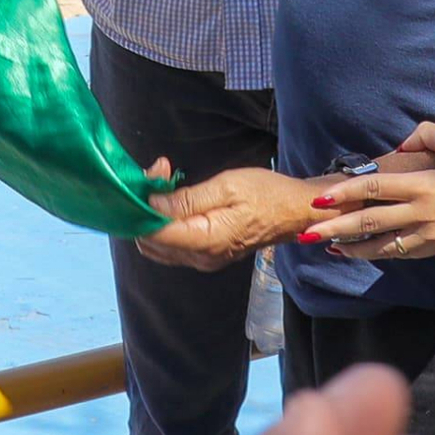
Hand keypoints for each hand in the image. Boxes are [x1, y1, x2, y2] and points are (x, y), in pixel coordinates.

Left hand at [140, 167, 333, 271]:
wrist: (293, 213)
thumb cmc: (266, 194)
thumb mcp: (227, 186)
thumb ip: (187, 199)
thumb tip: (152, 204)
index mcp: (206, 241)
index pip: (154, 233)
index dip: (142, 206)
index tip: (151, 176)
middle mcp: (200, 258)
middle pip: (151, 240)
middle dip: (145, 207)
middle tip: (160, 173)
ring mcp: (202, 261)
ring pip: (157, 244)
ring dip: (152, 213)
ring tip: (166, 181)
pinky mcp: (204, 256)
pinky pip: (172, 244)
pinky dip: (164, 222)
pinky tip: (173, 199)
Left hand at [302, 124, 434, 261]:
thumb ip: (423, 135)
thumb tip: (398, 148)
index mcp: (423, 186)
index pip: (374, 189)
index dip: (345, 193)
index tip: (321, 198)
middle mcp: (421, 213)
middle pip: (369, 223)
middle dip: (336, 228)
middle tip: (308, 232)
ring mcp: (427, 235)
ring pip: (380, 246)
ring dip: (351, 247)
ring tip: (327, 246)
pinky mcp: (433, 248)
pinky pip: (398, 252)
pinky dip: (375, 253)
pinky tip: (359, 251)